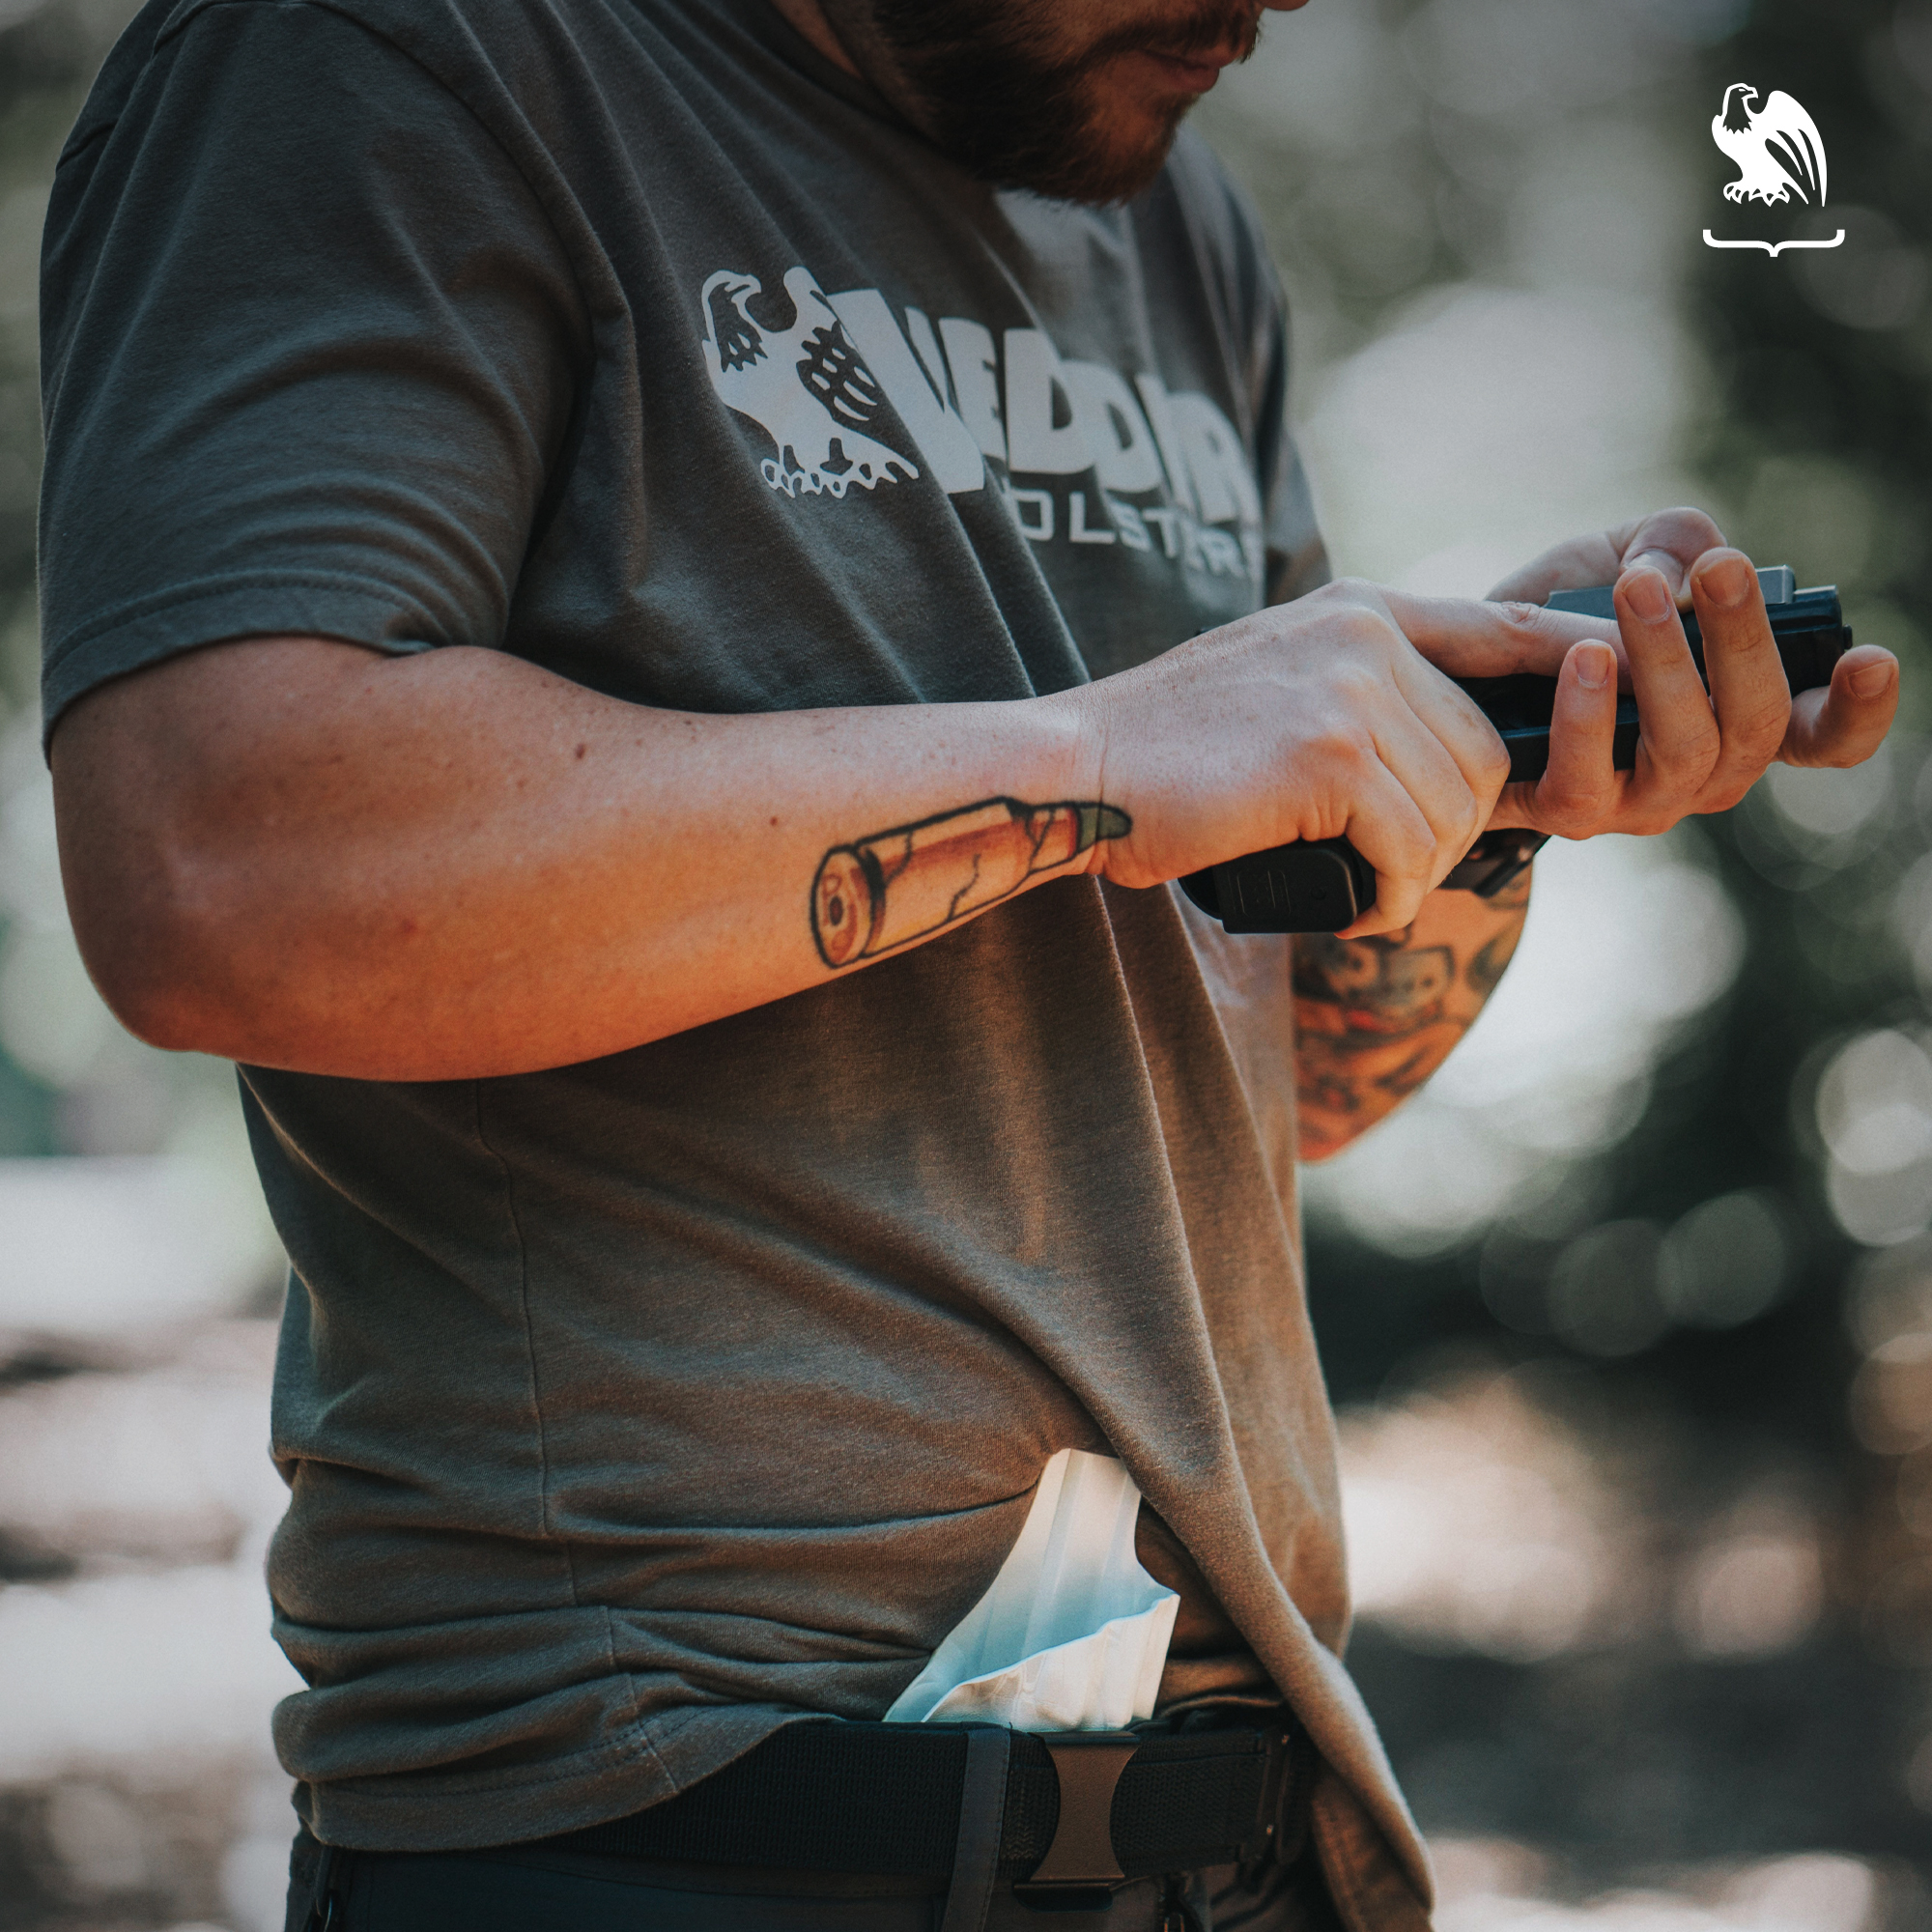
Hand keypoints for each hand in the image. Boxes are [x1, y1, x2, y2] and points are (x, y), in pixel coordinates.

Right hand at [1069, 578, 1619, 934]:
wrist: (1077, 769)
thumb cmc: (1167, 749)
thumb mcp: (1274, 677)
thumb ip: (1359, 682)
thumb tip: (1444, 749)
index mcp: (1360, 611)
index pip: (1507, 627)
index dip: (1572, 666)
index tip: (1614, 699)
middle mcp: (1365, 638)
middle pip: (1484, 749)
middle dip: (1459, 826)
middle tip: (1401, 868)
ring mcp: (1348, 693)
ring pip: (1454, 804)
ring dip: (1424, 868)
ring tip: (1370, 887)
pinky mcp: (1326, 760)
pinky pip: (1411, 848)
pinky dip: (1396, 897)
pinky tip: (1360, 908)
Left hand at [1485, 509, 1898, 839]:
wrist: (1463, 663)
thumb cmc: (1568, 612)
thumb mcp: (1626, 553)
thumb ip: (1674, 541)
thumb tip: (1688, 569)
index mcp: (1744, 714)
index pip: (1824, 733)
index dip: (1859, 709)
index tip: (1871, 659)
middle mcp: (1709, 769)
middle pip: (1756, 724)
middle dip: (1742, 640)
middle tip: (1724, 567)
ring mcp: (1643, 801)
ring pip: (1681, 750)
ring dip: (1665, 664)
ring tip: (1639, 590)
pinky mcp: (1569, 813)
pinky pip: (1585, 781)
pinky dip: (1587, 716)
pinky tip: (1581, 658)